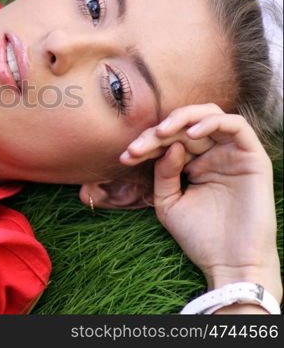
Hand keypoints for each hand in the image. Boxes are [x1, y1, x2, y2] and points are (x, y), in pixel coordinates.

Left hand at [120, 103, 281, 300]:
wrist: (229, 263)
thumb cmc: (200, 236)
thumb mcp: (169, 201)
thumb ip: (164, 172)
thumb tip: (170, 145)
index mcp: (194, 163)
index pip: (169, 139)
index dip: (145, 143)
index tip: (125, 157)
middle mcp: (214, 154)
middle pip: (184, 125)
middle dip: (157, 132)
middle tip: (138, 147)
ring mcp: (233, 154)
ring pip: (209, 115)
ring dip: (182, 119)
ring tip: (161, 133)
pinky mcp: (254, 158)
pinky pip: (236, 125)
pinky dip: (212, 122)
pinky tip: (190, 134)